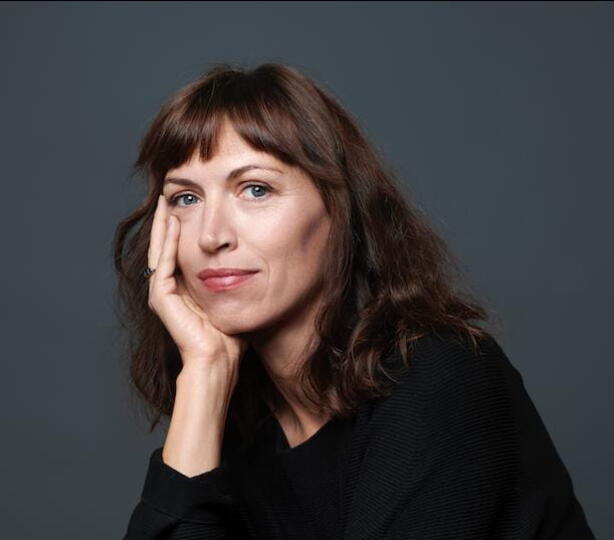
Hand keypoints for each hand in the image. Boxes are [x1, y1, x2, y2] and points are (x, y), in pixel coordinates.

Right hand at [147, 195, 247, 376]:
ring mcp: (161, 293)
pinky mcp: (161, 298)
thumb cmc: (229, 337)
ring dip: (165, 226)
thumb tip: (251, 263)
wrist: (219, 360)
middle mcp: (167, 289)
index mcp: (182, 289)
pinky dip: (169, 243)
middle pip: (165, 246)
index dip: (181, 229)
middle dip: (169, 221)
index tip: (188, 206)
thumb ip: (233, 281)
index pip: (178, 251)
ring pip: (161, 251)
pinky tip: (175, 224)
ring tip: (168, 202)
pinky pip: (164, 264)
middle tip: (170, 195)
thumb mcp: (231, 299)